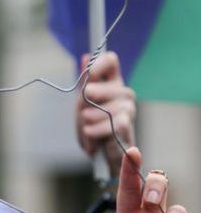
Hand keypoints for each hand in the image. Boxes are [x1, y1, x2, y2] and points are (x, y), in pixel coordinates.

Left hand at [77, 52, 135, 173]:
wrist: (103, 155)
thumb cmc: (93, 128)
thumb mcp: (84, 104)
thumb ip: (85, 82)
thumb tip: (85, 57)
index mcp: (112, 84)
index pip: (110, 61)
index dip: (97, 64)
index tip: (88, 76)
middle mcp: (123, 93)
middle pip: (97, 87)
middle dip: (84, 103)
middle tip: (85, 115)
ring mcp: (128, 108)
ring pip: (99, 107)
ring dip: (88, 121)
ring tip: (89, 129)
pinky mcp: (126, 125)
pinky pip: (106, 124)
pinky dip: (93, 132)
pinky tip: (92, 135)